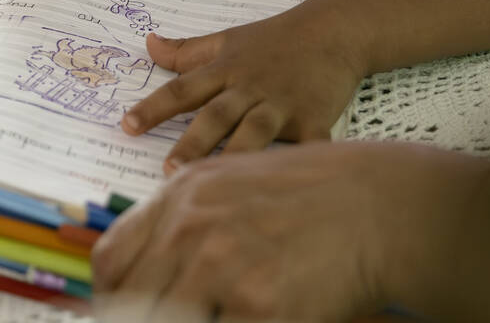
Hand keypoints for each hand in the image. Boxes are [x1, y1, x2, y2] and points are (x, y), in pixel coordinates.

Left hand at [93, 142, 489, 321]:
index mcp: (180, 197)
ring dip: (181, 321)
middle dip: (141, 319)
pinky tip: (250, 320)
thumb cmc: (312, 195)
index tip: (122, 312)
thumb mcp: (234, 181)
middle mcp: (191, 228)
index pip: (111, 260)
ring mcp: (222, 267)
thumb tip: (153, 264)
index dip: (110, 298)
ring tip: (213, 314)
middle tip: (159, 321)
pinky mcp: (259, 304)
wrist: (379, 205)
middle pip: (130, 301)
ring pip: (164, 319)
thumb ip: (186, 216)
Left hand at [119, 0, 364, 171]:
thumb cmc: (276, 39)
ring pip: (255, 131)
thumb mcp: (227, 39)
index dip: (154, 108)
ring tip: (216, 185)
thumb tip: (148, 44)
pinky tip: (293, 190)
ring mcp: (282, 104)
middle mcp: (250, 88)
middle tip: (170, 170)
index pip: (182, 89)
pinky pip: (309, 145)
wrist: (335, 29)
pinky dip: (304, 164)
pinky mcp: (315, 119)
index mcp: (225, 70)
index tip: (126, 126)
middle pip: (216, 116)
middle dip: (193, 143)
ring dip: (235, 156)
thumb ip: (187, 50)